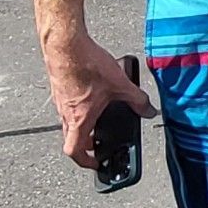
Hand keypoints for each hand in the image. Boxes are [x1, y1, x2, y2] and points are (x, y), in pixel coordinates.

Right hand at [45, 32, 154, 167]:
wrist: (64, 44)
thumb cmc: (85, 64)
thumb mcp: (120, 85)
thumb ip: (137, 100)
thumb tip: (149, 110)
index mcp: (79, 119)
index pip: (75, 152)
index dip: (86, 162)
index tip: (96, 164)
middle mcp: (65, 113)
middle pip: (71, 139)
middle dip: (86, 145)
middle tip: (98, 144)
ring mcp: (60, 101)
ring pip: (68, 123)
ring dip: (82, 126)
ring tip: (97, 119)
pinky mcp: (59, 88)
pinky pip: (67, 107)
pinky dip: (78, 109)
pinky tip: (91, 97)